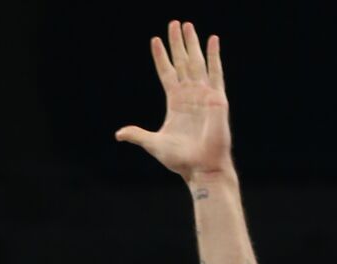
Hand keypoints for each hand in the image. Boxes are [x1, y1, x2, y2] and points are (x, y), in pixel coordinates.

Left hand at [116, 21, 231, 185]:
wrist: (201, 167)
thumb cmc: (180, 160)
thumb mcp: (154, 144)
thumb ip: (138, 135)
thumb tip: (119, 134)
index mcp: (175, 103)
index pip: (166, 73)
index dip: (161, 57)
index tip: (155, 40)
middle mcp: (189, 95)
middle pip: (182, 62)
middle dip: (177, 43)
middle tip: (174, 23)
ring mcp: (204, 95)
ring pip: (197, 62)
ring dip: (192, 44)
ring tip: (187, 25)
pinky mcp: (217, 99)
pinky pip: (216, 72)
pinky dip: (214, 56)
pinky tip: (213, 40)